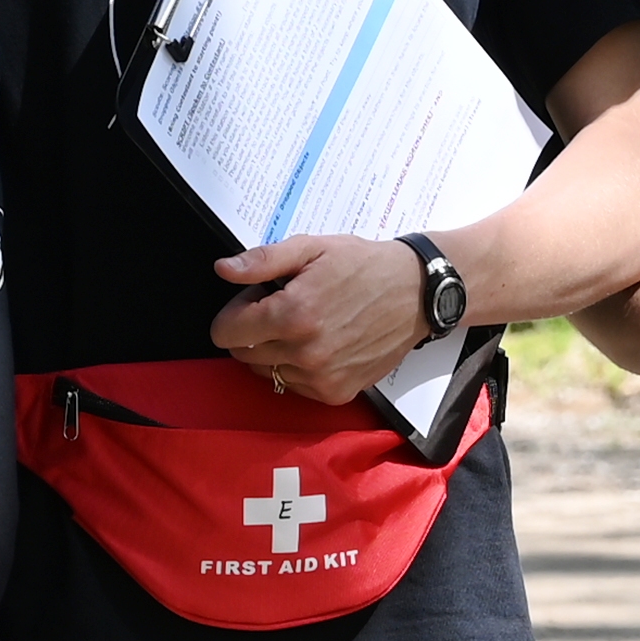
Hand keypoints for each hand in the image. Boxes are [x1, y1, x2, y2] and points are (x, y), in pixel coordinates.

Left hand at [212, 233, 433, 401]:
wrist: (416, 293)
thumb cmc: (364, 266)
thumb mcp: (312, 249)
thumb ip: (262, 261)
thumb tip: (223, 269)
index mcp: (292, 314)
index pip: (226, 332)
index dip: (235, 312)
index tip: (256, 299)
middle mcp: (304, 352)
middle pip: (242, 354)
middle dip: (253, 330)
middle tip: (285, 307)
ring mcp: (321, 377)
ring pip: (267, 372)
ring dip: (275, 351)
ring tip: (306, 324)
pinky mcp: (336, 392)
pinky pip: (295, 386)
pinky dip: (298, 368)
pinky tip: (321, 343)